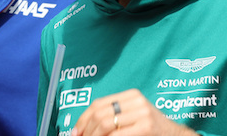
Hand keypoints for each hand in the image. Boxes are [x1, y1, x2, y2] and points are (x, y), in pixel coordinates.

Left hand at [72, 89, 197, 135]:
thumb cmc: (151, 129)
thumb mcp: (132, 117)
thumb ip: (113, 117)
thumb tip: (82, 128)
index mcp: (131, 95)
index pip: (98, 104)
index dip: (83, 118)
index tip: (75, 131)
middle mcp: (136, 101)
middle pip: (100, 113)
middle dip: (87, 129)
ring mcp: (142, 113)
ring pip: (106, 124)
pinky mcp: (146, 127)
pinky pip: (117, 134)